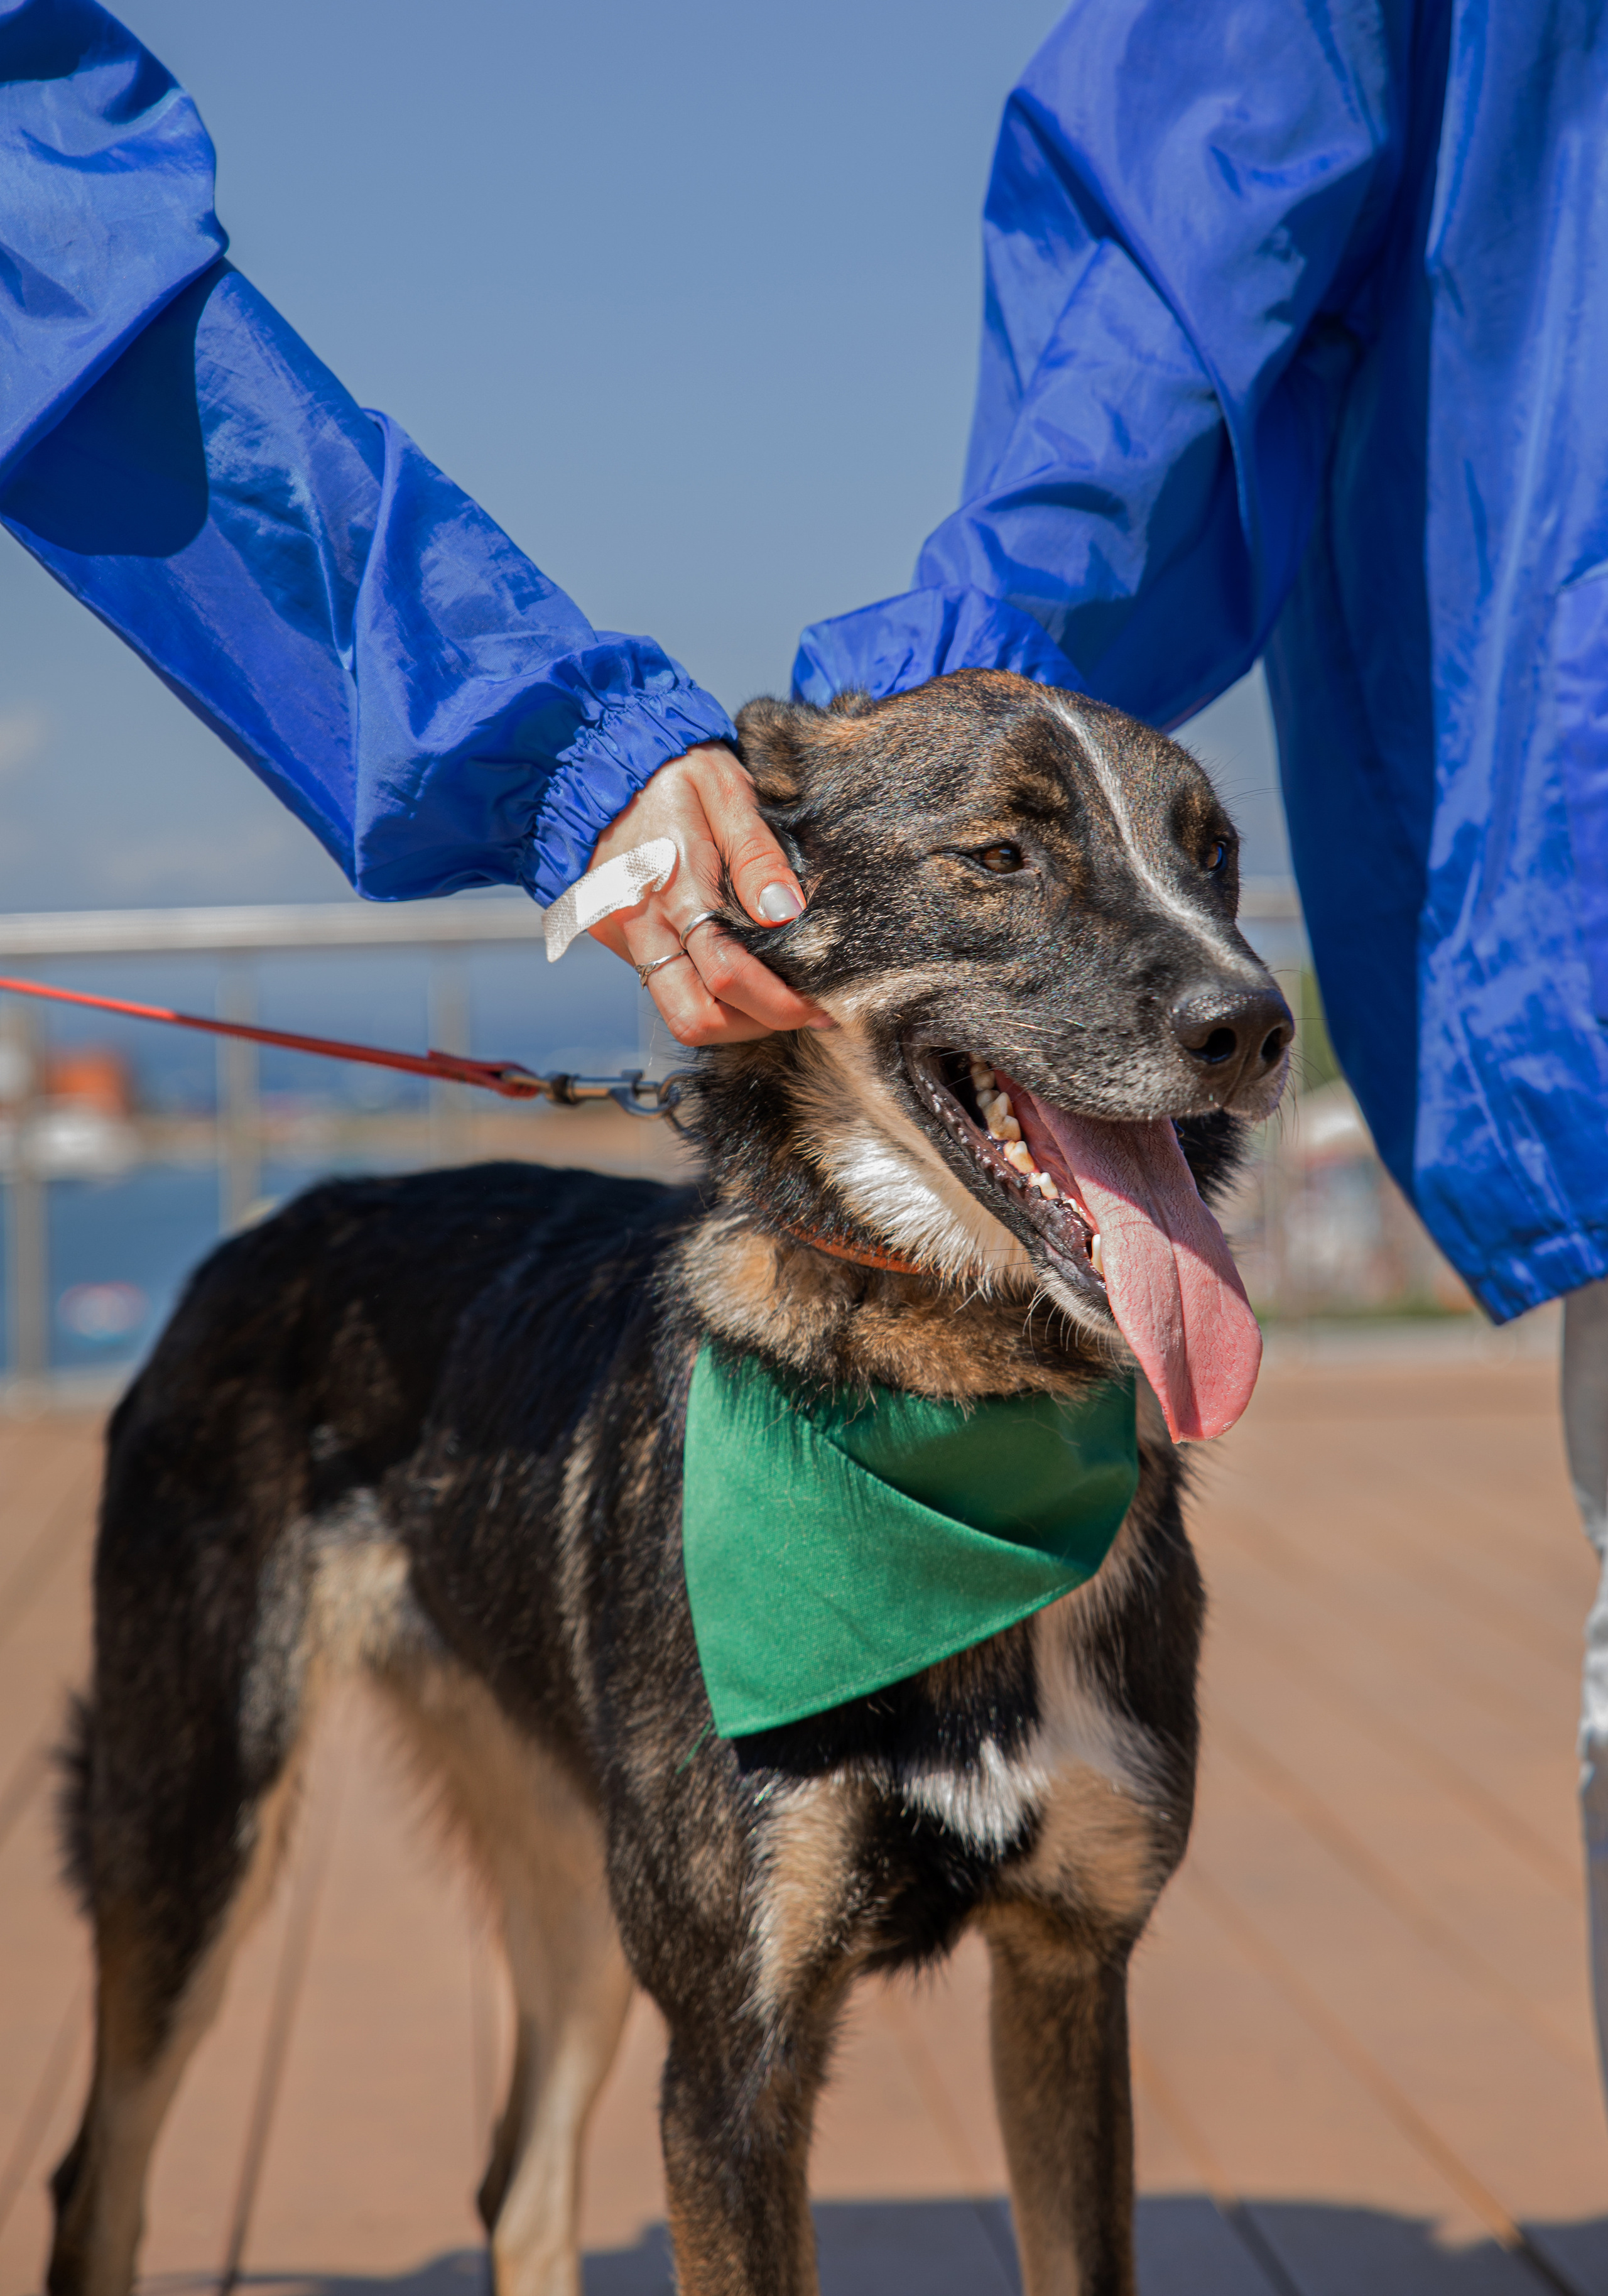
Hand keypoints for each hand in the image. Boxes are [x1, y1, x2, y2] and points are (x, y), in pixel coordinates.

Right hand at [586, 743, 834, 1044]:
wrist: (592, 758)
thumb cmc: (669, 769)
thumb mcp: (724, 789)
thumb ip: (756, 854)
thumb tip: (787, 913)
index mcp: (672, 887)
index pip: (729, 975)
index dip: (782, 1004)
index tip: (821, 1006)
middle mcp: (641, 924)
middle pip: (697, 1019)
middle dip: (756, 1024)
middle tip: (802, 1010)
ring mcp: (624, 937)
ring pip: (679, 1015)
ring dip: (732, 1018)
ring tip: (775, 995)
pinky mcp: (617, 939)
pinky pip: (666, 987)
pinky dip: (708, 993)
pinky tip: (740, 969)